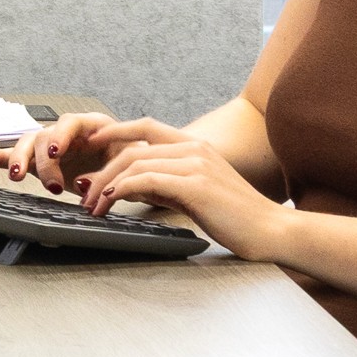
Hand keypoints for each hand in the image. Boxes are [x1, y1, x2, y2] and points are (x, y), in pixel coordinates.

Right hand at [0, 112, 180, 190]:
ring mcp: (52, 146)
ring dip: (19, 160)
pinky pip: (17, 156)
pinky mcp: (42, 162)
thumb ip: (111, 169)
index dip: (60, 136)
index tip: (55, 152)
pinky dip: (0, 157)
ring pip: (28, 145)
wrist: (134, 167)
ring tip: (14, 175)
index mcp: (91, 124)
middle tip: (52, 185)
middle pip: (45, 137)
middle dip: (44, 162)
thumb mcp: (132, 160)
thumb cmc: (134, 159)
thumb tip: (88, 182)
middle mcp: (67, 133)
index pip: (70, 123)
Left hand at [74, 131, 286, 257]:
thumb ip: (166, 184)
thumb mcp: (196, 192)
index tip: (92, 141)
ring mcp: (196, 164)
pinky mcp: (196, 185)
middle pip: (133, 149)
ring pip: (135, 164)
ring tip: (94, 205)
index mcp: (195, 146)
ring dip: (107, 185)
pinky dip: (124, 189)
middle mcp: (194, 148)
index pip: (146, 127)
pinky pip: (147, 180)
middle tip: (85, 192)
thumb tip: (131, 186)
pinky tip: (113, 200)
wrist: (271, 230)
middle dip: (102, 170)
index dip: (115, 131)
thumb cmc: (236, 216)